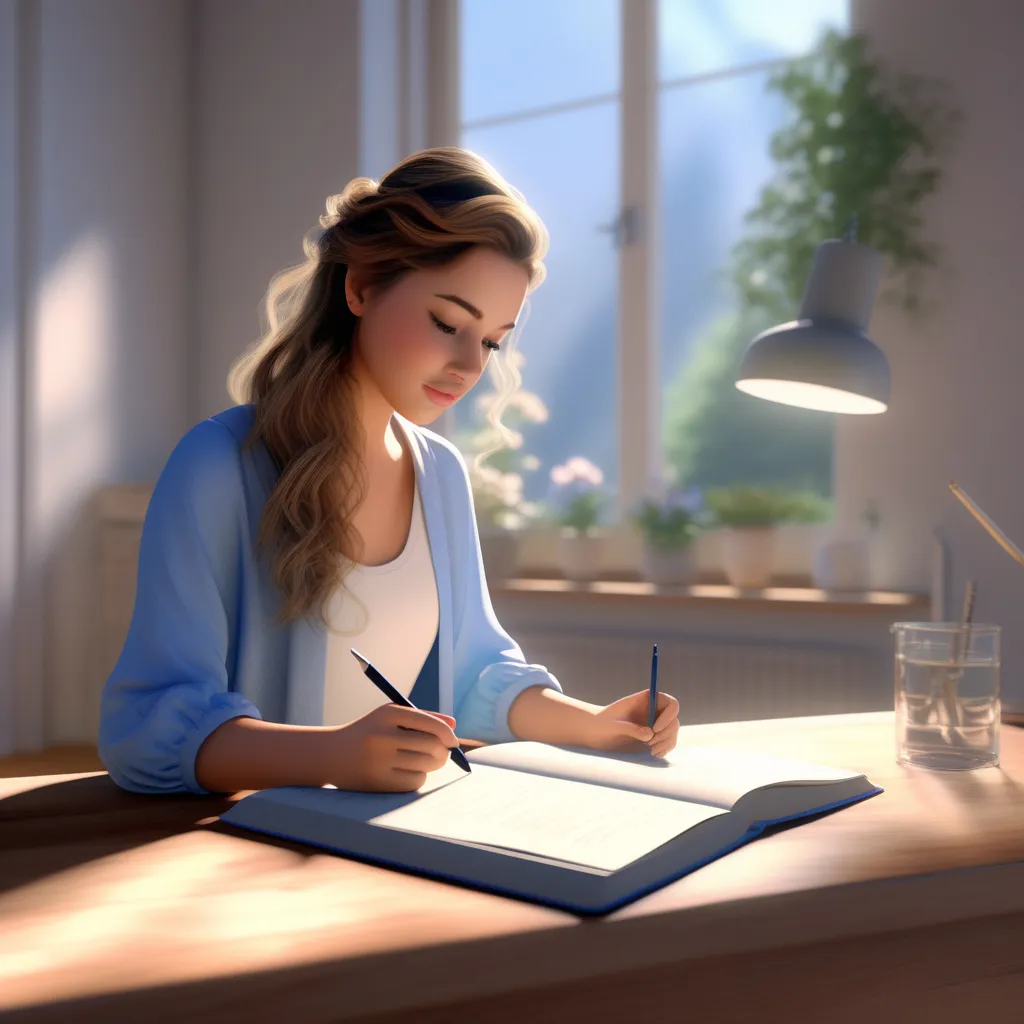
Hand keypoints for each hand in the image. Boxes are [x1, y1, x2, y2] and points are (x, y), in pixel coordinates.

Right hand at [326, 705, 460, 791]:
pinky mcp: (378, 783)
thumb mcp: (391, 717)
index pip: (429, 723)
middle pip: (432, 746)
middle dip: (443, 751)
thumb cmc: (370, 732)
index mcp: (387, 714)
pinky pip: (415, 782)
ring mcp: (379, 761)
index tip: (453, 741)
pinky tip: (407, 771)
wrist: (331, 754)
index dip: (447, 734)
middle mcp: (382, 736)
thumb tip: (453, 725)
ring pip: (426, 765)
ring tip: (423, 760)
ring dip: (432, 765)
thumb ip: (423, 717)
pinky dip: (418, 777)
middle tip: (442, 754)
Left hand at [586, 691, 679, 757]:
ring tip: (651, 751)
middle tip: (650, 743)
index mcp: (646, 700)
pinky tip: (655, 754)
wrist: (595, 733)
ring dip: (666, 743)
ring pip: (673, 732)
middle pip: (674, 720)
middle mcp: (654, 710)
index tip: (655, 729)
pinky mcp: (653, 737)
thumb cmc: (601, 724)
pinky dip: (665, 749)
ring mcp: (655, 724)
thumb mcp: (612, 725)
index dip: (668, 716)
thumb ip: (629, 728)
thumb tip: (649, 735)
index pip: (671, 703)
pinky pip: (668, 742)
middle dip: (666, 733)